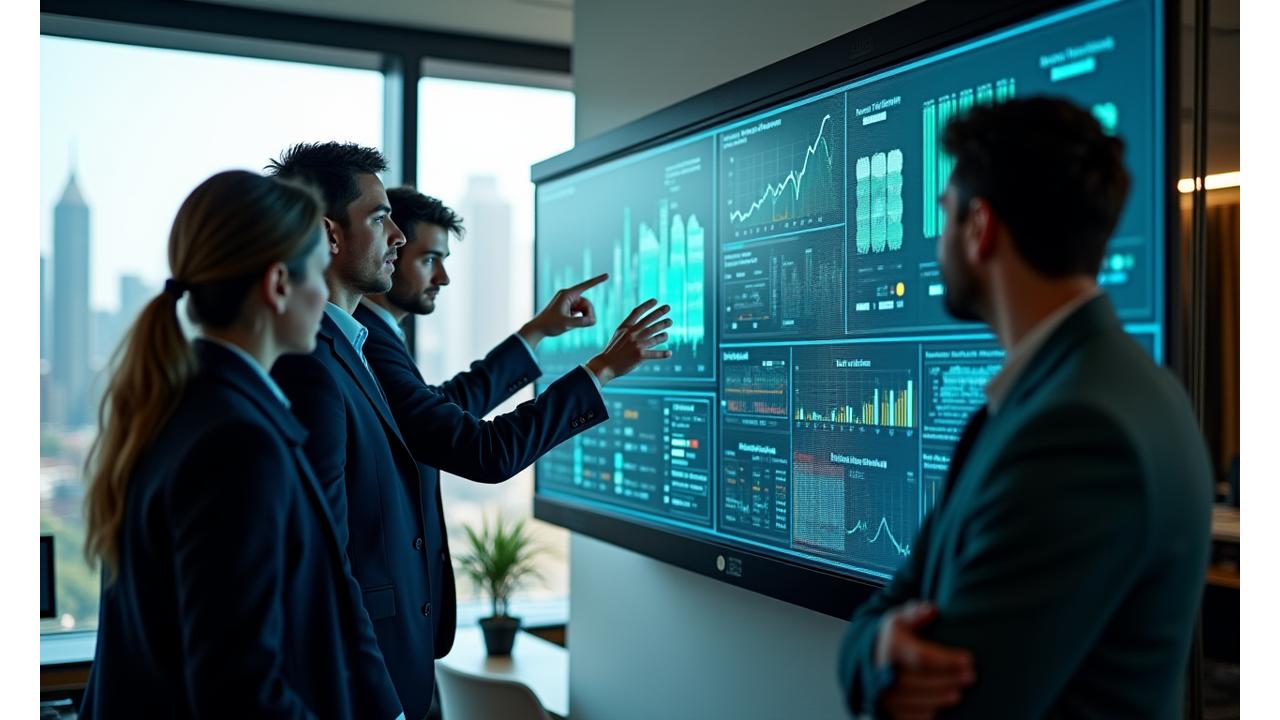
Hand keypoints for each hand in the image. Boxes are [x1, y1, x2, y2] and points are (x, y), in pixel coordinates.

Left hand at [518, 273, 609, 348]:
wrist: (538, 329)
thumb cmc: (549, 324)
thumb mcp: (566, 324)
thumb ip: (581, 322)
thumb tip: (594, 321)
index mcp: (567, 294)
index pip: (585, 285)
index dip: (597, 281)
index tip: (607, 275)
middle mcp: (568, 296)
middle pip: (587, 302)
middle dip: (588, 313)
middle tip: (586, 323)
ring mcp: (568, 302)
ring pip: (585, 308)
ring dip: (584, 317)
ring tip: (575, 325)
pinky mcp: (568, 309)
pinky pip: (581, 312)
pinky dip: (580, 319)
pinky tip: (571, 323)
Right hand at [585, 299, 672, 384]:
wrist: (606, 365)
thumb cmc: (613, 350)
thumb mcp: (618, 334)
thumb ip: (629, 328)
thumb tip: (643, 322)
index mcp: (625, 327)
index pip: (637, 312)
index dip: (647, 305)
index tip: (655, 300)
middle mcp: (632, 334)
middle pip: (649, 321)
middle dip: (659, 313)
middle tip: (668, 307)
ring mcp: (636, 344)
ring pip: (654, 336)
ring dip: (663, 332)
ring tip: (668, 329)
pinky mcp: (640, 356)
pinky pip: (655, 354)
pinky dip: (663, 354)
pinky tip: (669, 353)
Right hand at [875, 601, 974, 719]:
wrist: (871, 658)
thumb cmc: (895, 638)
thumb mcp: (902, 618)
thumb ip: (917, 612)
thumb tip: (932, 610)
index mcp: (891, 646)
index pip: (921, 656)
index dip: (946, 660)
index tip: (968, 659)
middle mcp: (883, 672)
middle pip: (918, 681)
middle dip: (946, 680)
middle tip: (970, 676)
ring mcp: (883, 694)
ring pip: (912, 702)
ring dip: (938, 699)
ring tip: (958, 694)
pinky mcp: (886, 711)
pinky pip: (907, 717)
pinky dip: (924, 714)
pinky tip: (939, 708)